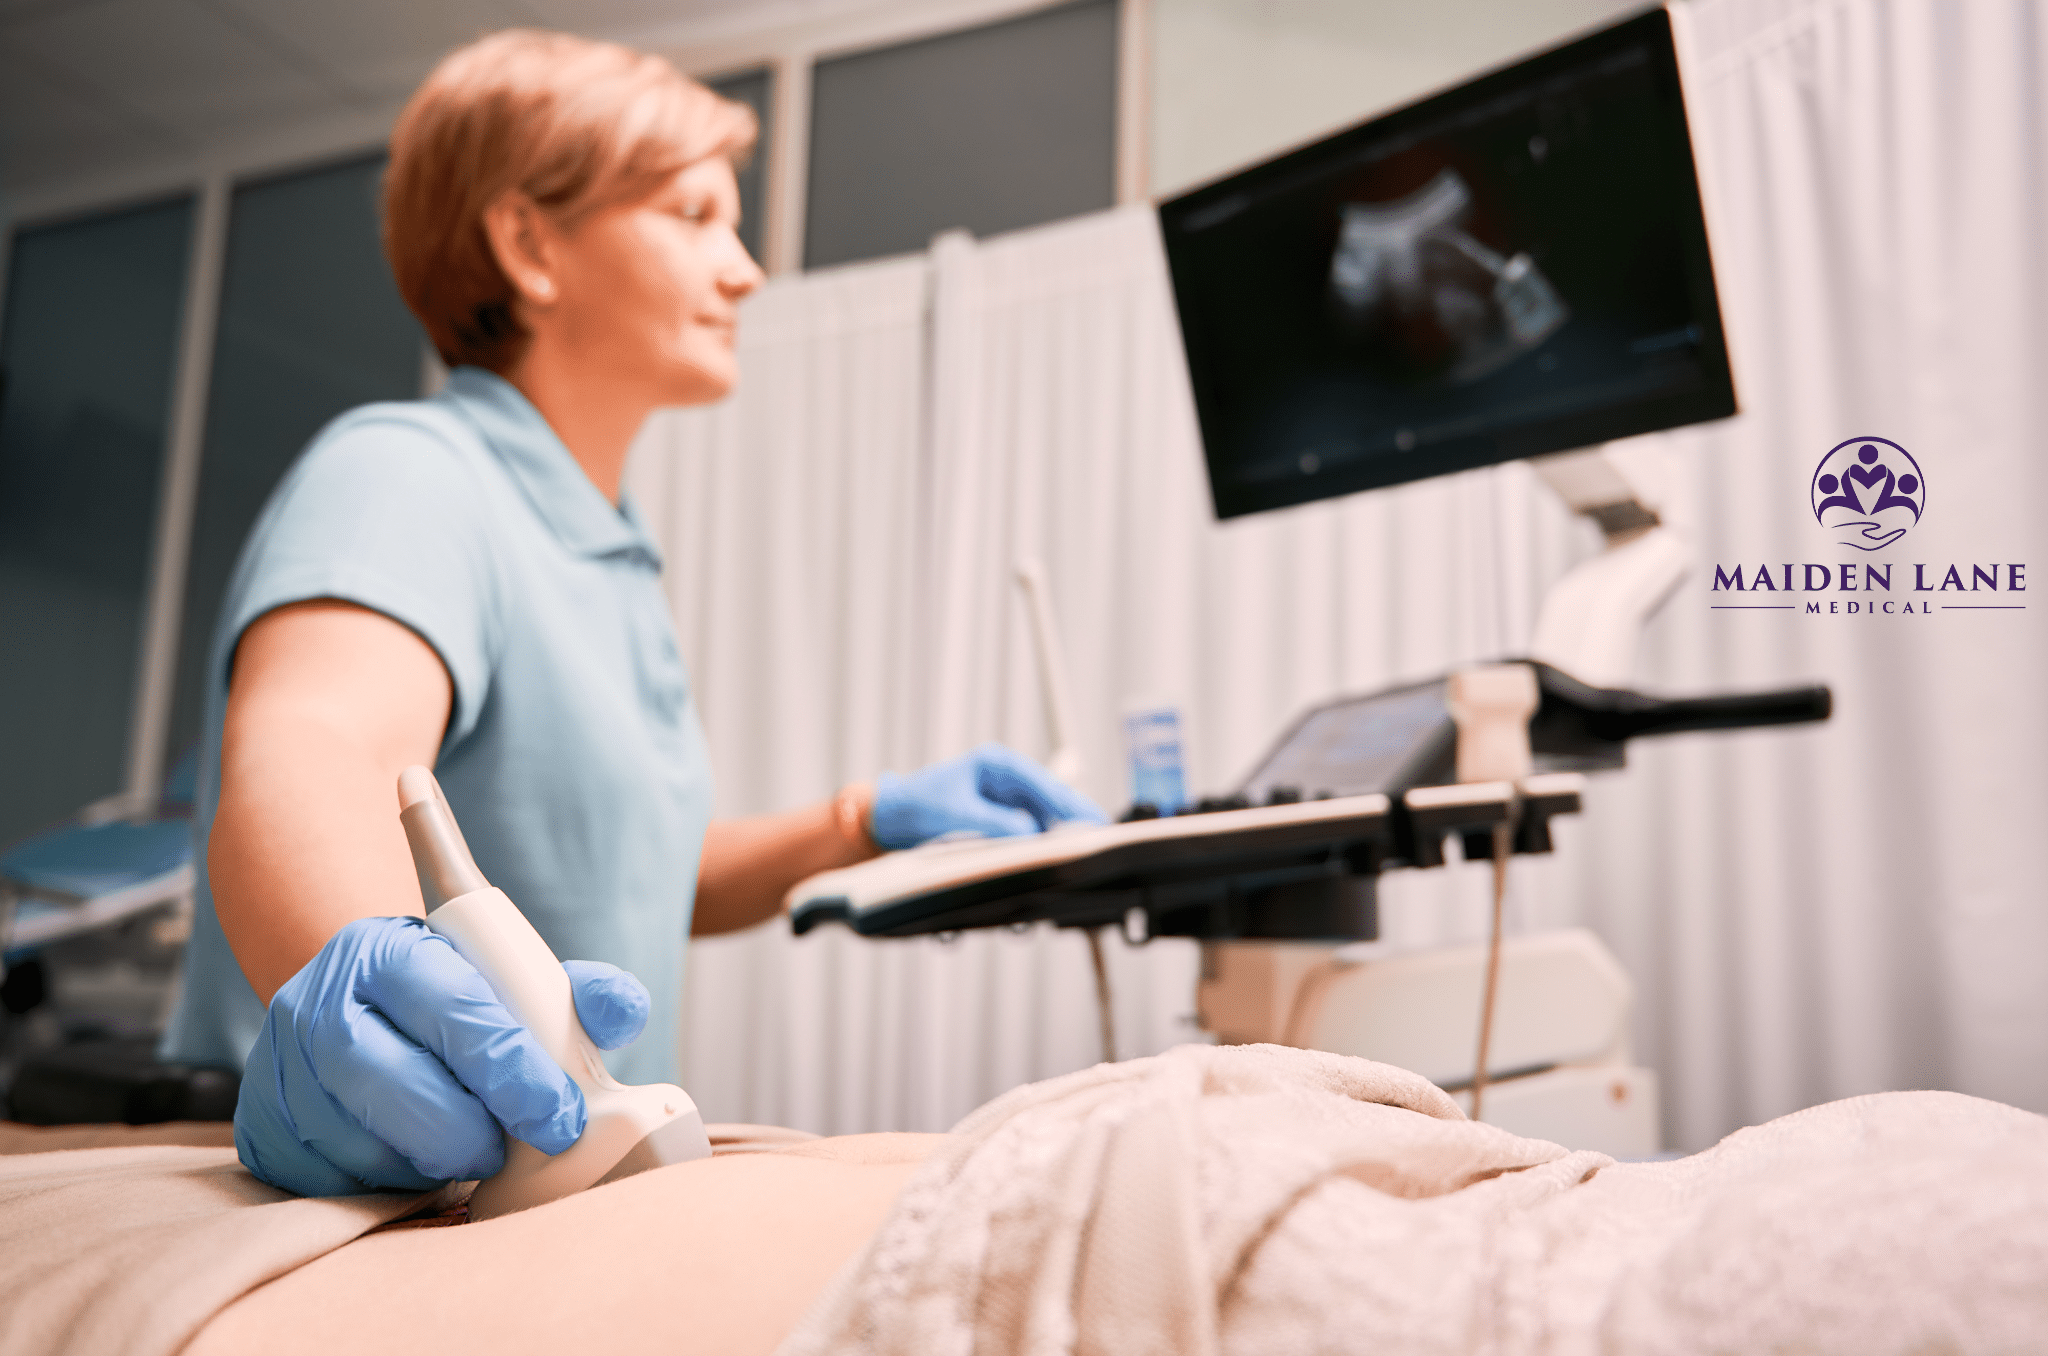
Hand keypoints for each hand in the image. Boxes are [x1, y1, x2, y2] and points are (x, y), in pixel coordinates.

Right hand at [234, 916, 650, 1196]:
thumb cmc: (452, 1003)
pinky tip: (413, 1161)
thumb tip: (621, 1010)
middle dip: (470, 1130)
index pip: (455, 1011)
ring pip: (364, 1143)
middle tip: (509, 1148)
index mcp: (387, 951)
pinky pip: (331, 1182)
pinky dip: (386, 1185)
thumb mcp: (509, 981)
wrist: (357, 1008)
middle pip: (397, 1084)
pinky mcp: (260, 1130)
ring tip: (462, 1147)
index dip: (514, 1071)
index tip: (560, 1117)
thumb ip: (576, 994)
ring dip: (429, 1162)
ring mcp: (277, 1070)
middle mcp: (315, 1002)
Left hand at [868, 742, 1106, 849]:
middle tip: (1099, 838)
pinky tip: (1054, 857)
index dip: (1069, 804)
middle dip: (1073, 818)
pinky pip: (1031, 830)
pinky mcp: (1002, 820)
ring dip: (1059, 834)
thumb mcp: (954, 815)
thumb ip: (994, 824)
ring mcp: (1006, 800)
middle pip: (1051, 799)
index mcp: (996, 765)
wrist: (889, 820)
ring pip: (1045, 816)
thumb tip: (1030, 833)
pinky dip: (1042, 843)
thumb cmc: (915, 807)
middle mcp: (1006, 780)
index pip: (1043, 784)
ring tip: (1080, 853)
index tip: (1090, 822)